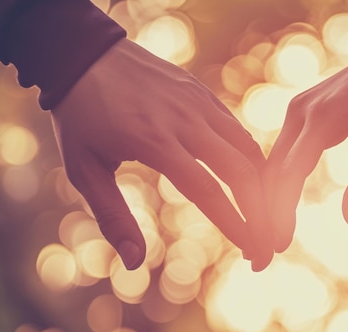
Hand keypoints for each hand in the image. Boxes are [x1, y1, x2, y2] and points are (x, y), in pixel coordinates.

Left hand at [51, 39, 272, 270]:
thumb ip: (111, 216)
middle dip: (261, 212)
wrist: (84, 54)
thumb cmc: (80, 117)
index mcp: (155, 142)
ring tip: (265, 215)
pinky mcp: (201, 92)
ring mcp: (197, 103)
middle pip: (240, 170)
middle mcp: (185, 121)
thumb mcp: (83, 169)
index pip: (208, 191)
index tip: (253, 250)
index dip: (236, 225)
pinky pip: (235, 128)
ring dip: (261, 185)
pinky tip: (249, 178)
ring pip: (246, 147)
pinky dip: (249, 157)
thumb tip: (133, 261)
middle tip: (267, 243)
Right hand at [266, 35, 347, 251]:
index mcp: (322, 117)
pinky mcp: (299, 111)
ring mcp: (296, 109)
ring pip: (272, 161)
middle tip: (266, 251)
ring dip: (268, 197)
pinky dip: (277, 179)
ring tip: (269, 233)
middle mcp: (300, 112)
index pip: (290, 173)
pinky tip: (276, 202)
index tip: (278, 244)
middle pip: (272, 169)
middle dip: (267, 211)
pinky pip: (281, 150)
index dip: (280, 211)